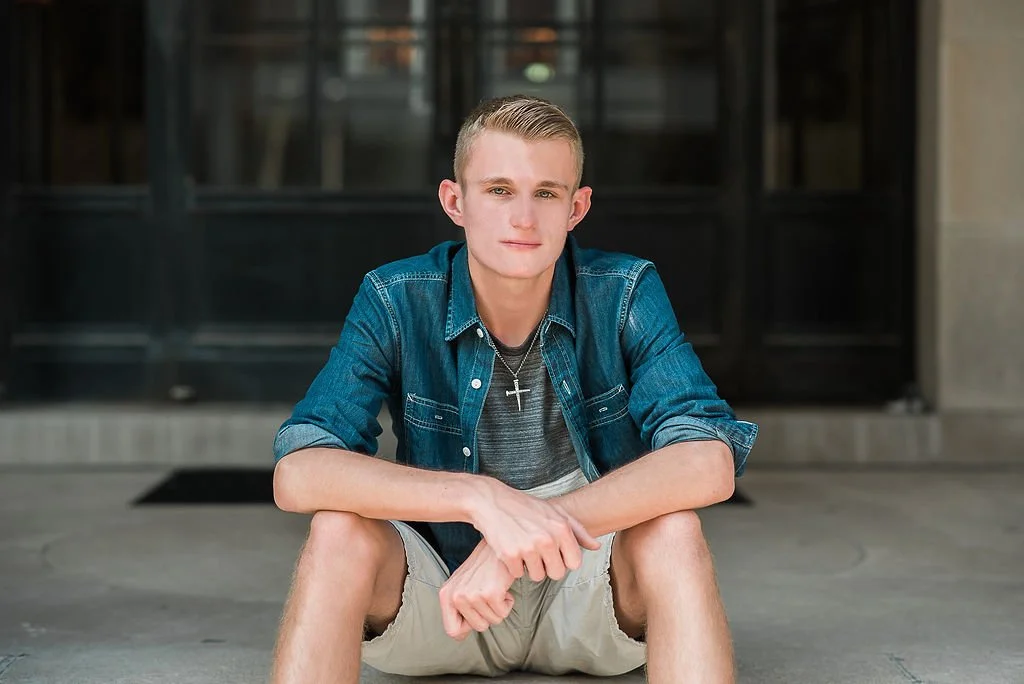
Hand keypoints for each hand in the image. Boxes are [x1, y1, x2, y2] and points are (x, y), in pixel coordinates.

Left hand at [439, 540, 514, 639]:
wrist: (496, 547)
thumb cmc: (482, 568)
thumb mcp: (462, 586)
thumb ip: (457, 608)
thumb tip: (459, 636)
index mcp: (446, 595)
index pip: (453, 632)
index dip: (468, 627)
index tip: (476, 613)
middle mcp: (455, 596)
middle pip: (478, 628)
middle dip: (488, 615)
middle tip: (488, 595)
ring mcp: (472, 595)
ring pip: (493, 621)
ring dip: (499, 607)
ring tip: (495, 588)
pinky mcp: (489, 593)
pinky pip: (503, 613)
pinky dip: (507, 603)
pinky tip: (502, 587)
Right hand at [468, 478, 600, 581]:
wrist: (492, 502)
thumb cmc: (526, 507)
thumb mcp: (555, 512)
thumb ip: (578, 531)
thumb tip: (596, 547)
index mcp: (562, 528)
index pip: (575, 563)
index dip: (565, 560)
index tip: (555, 553)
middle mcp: (547, 539)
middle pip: (557, 573)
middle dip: (548, 567)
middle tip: (537, 553)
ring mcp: (528, 547)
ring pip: (537, 576)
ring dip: (530, 568)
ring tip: (524, 550)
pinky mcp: (510, 555)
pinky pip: (518, 574)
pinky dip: (514, 567)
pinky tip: (511, 550)